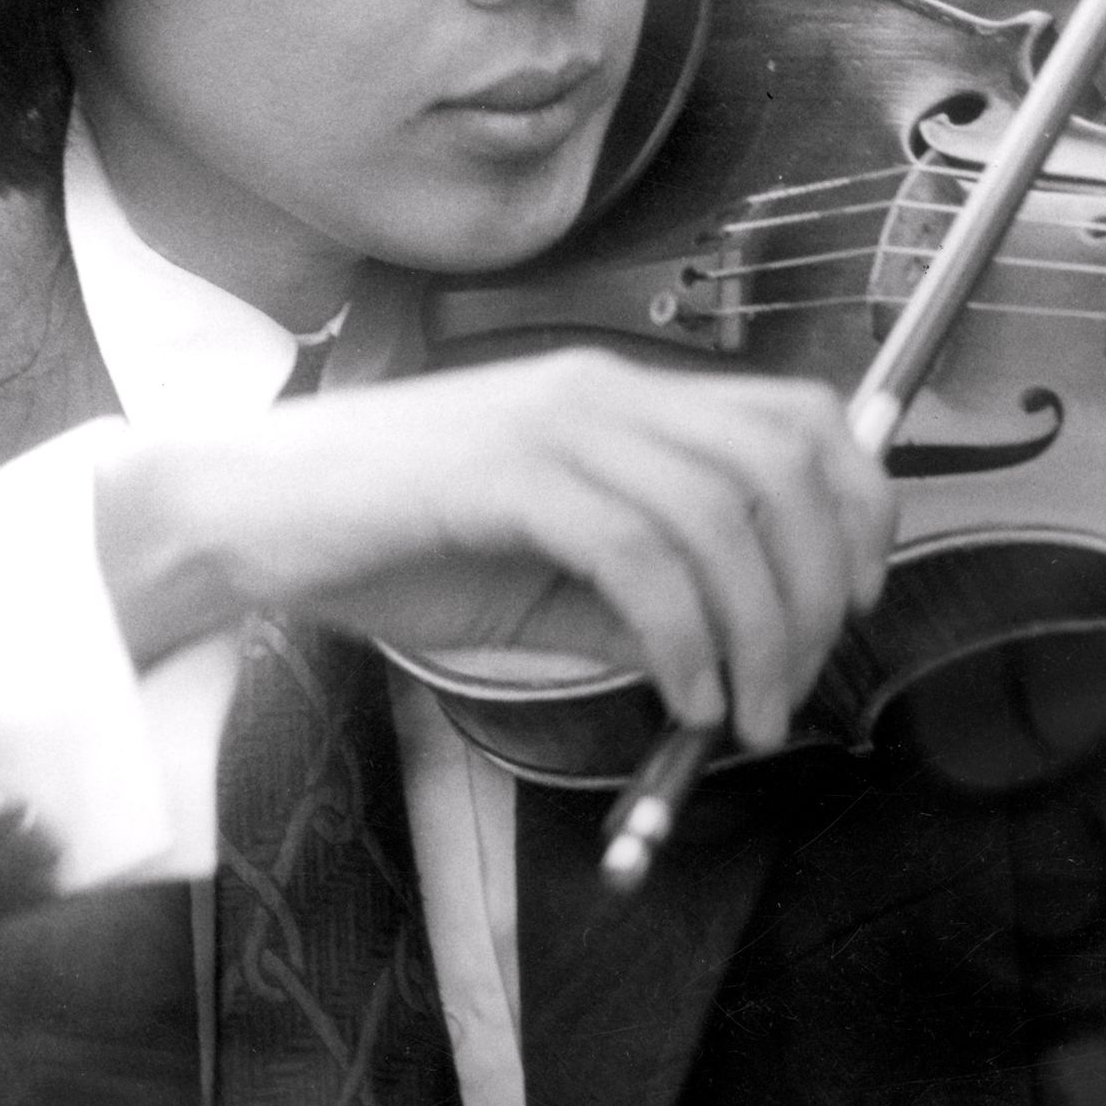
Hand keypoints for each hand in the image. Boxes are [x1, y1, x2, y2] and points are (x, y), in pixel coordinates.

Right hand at [95, 348, 894, 749]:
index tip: (856, 598)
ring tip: (740, 717)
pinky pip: (640, 556)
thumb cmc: (389, 541)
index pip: (797, 411)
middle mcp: (602, 389)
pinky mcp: (506, 474)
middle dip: (820, 585)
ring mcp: (553, 423)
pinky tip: (681, 697)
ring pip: (722, 512)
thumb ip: (641, 594)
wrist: (247, 515)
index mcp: (620, 394)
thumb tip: (739, 646)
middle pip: (781, 459)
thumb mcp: (546, 570)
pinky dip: (686, 640)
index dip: (857, 502)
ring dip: (759, 633)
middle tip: (795, 683)